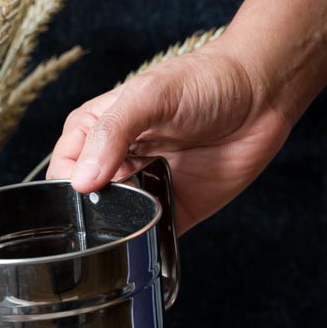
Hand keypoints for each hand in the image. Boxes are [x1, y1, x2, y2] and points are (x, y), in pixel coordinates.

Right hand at [47, 40, 291, 233]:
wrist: (262, 96)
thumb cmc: (205, 81)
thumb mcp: (149, 96)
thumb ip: (112, 133)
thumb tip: (82, 181)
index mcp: (98, 131)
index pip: (63, 169)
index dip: (66, 186)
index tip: (83, 195)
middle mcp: (117, 164)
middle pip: (84, 203)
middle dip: (88, 217)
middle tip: (107, 218)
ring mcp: (144, 190)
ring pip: (113, 226)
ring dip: (116, 235)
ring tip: (129, 229)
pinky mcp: (173, 213)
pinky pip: (150, 239)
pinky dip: (146, 246)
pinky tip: (150, 242)